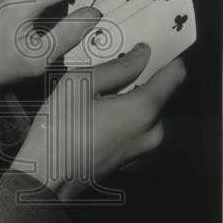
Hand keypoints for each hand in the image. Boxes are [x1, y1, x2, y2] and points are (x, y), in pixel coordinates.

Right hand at [11, 45, 185, 201]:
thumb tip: (143, 53)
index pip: (175, 74)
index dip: (167, 55)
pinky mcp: (132, 157)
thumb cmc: (60, 129)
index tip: (151, 43)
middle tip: (118, 62)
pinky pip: (137, 126)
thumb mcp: (80, 85)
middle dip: (145, 75)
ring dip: (133, 95)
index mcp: (145, 109)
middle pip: (161, 92)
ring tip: (104, 85)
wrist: (47, 179)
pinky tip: (99, 108)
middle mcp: (153, 130)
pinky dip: (125, 113)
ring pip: (148, 110)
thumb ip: (117, 67)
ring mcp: (144, 147)